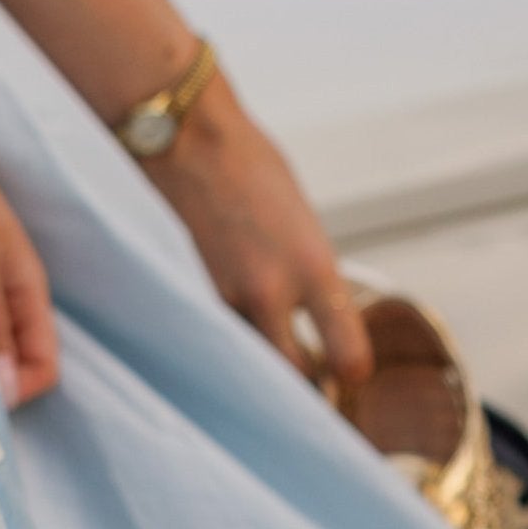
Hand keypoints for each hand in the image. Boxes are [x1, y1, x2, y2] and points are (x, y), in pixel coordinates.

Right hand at [144, 76, 371, 387]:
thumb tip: (306, 311)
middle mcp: (269, 292)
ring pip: (241, 367)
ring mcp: (219, 299)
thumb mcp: (296, 218)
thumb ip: (304, 269)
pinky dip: (207, 347)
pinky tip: (204, 341)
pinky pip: (201, 341)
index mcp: (313, 265)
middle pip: (292, 379)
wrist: (179, 137)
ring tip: (249, 370)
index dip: (349, 377)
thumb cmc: (242, 162)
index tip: (345, 381)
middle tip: (297, 391)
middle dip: (297, 390)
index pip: (347, 356)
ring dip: (249, 373)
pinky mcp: (178, 297)